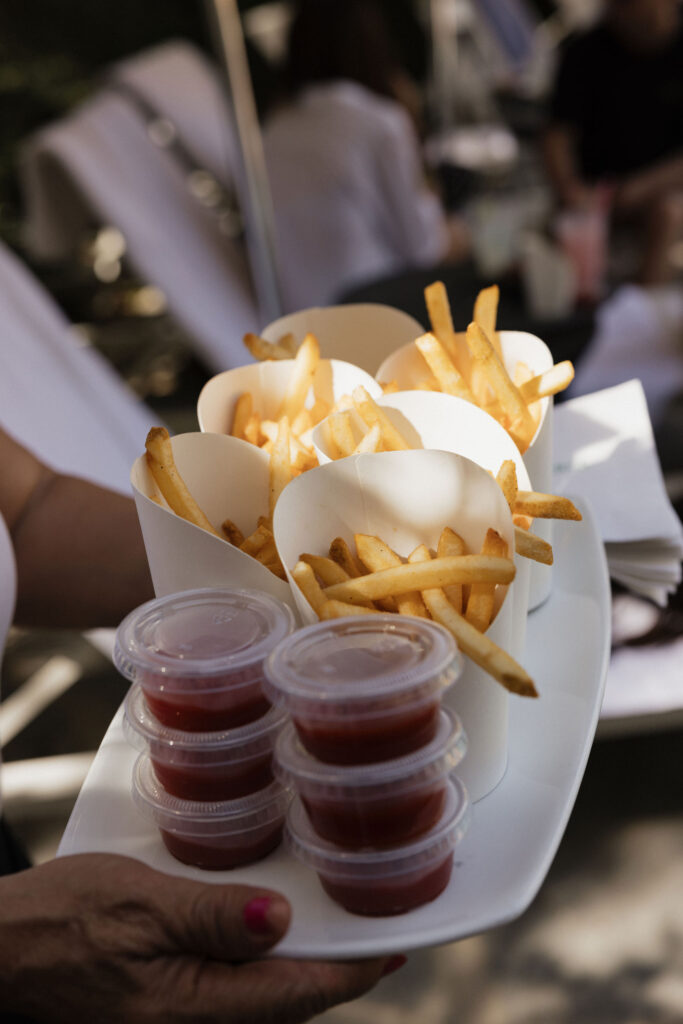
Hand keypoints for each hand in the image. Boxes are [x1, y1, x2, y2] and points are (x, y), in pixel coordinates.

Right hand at [0, 854, 399, 1022]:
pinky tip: (265, 936)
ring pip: (261, 1004)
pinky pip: (230, 997)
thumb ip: (213, 917)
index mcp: (191, 1007)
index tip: (392, 945)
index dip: (353, 970)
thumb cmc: (57, 921)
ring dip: (299, 971)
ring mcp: (175, 1023)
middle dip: (334, 973)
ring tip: (332, 930)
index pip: (297, 996)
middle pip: (286, 1005)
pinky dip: (261, 970)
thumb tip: (283, 922)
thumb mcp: (138, 903)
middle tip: (373, 933)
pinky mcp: (163, 1011)